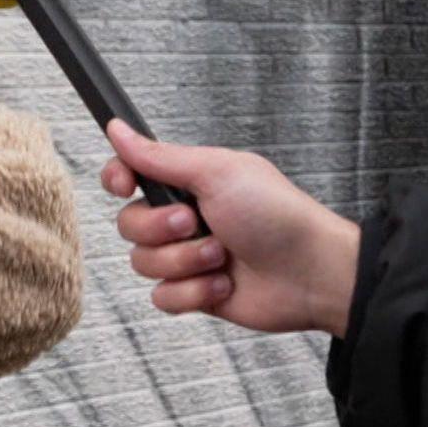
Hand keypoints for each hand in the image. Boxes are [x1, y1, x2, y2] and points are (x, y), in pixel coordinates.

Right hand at [101, 120, 359, 337]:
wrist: (311, 272)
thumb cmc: (275, 214)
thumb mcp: (216, 172)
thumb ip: (159, 156)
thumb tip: (116, 129)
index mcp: (187, 182)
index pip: (127, 175)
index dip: (118, 180)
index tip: (125, 185)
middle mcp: (182, 218)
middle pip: (128, 224)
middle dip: (161, 229)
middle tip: (196, 223)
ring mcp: (187, 257)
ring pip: (143, 264)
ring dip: (185, 262)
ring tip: (222, 257)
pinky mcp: (194, 292)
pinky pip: (162, 298)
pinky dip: (193, 292)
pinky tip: (224, 284)